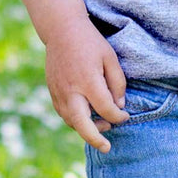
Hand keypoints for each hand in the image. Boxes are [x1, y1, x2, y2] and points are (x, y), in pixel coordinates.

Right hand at [44, 18, 129, 153]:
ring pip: (71, 121)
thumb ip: (117, 83)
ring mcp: (59, 92)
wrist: (61, 30)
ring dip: (86, 129)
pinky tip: (87, 116)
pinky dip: (75, 120)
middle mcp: (71, 90)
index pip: (106, 109)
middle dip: (95, 139)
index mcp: (88, 81)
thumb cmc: (90, 42)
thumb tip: (119, 106)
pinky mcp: (52, 92)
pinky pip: (63, 113)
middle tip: (107, 147)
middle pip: (81, 124)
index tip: (125, 116)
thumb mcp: (110, 58)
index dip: (118, 117)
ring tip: (102, 127)